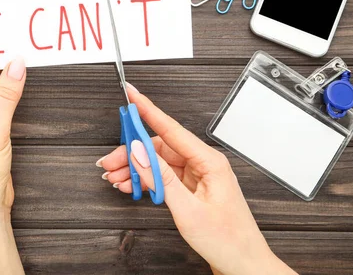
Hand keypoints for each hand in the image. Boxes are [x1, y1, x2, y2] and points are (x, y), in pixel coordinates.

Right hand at [98, 84, 295, 274]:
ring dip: (135, 169)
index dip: (148, 110)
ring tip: (115, 178)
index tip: (132, 95)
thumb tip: (139, 152)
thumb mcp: (188, 209)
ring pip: (157, 162)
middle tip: (108, 162)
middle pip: (158, 147)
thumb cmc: (227, 240)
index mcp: (209, 161)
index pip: (171, 129)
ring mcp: (197, 176)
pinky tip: (130, 185)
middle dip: (131, 153)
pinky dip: (145, 180)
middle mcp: (203, 164)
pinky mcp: (191, 188)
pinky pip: (162, 176)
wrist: (243, 265)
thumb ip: (160, 178)